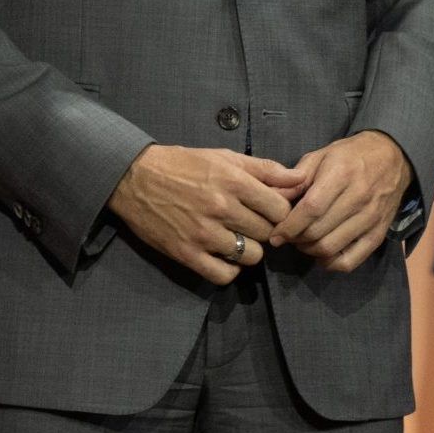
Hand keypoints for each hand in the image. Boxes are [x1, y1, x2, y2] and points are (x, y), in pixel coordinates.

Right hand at [107, 144, 308, 285]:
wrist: (133, 177)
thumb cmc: (182, 164)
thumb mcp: (223, 157)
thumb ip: (263, 169)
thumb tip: (299, 178)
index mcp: (233, 181)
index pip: (280, 208)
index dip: (280, 211)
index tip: (269, 211)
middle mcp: (221, 208)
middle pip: (268, 233)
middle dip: (264, 230)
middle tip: (251, 225)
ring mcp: (203, 233)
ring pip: (251, 256)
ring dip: (248, 250)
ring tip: (236, 239)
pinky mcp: (187, 253)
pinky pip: (224, 275)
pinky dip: (229, 269)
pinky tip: (223, 256)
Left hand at [269, 131, 412, 272]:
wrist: (392, 158)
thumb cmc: (349, 156)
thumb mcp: (320, 156)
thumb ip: (295, 178)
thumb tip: (273, 198)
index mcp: (341, 175)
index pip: (311, 209)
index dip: (289, 226)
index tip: (275, 235)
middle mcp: (358, 198)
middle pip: (318, 231)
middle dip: (295, 239)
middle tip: (287, 236)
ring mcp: (371, 219)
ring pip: (331, 248)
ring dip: (309, 251)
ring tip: (301, 242)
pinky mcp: (379, 234)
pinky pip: (351, 261)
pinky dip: (331, 263)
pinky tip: (321, 254)